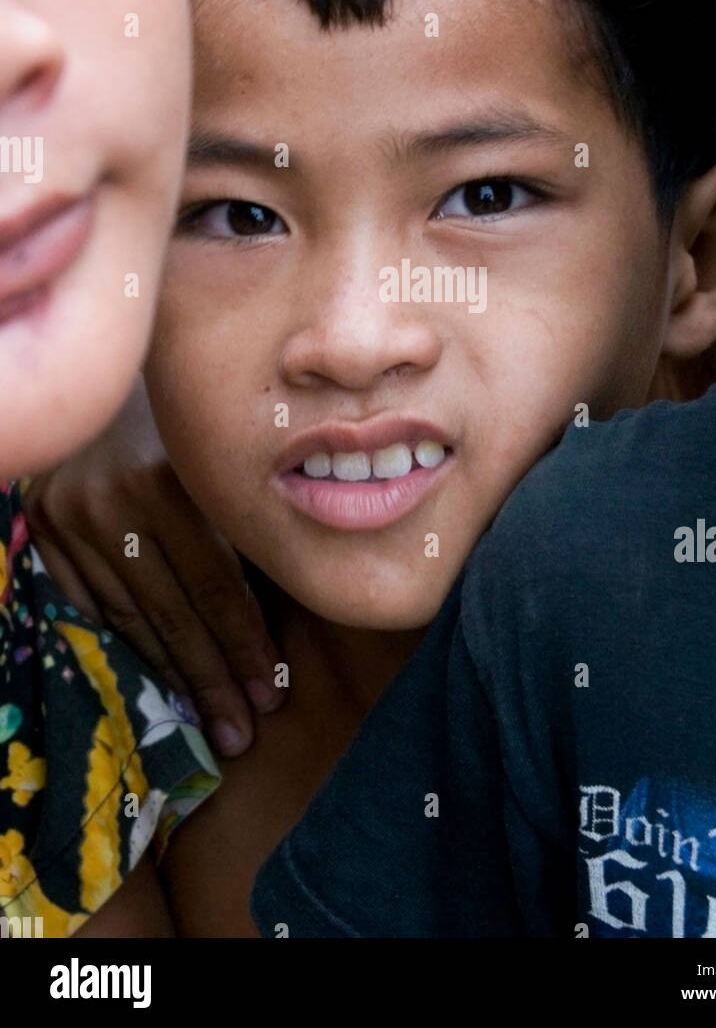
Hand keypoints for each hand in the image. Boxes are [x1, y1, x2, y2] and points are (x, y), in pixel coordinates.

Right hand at [24, 378, 285, 757]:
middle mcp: (110, 503)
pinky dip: (123, 645)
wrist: (108, 374)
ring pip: (128, 618)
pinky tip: (153, 682)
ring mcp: (68, 519)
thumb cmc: (188, 421)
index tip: (273, 694)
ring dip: (171, 677)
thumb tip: (282, 620)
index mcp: (166, 482)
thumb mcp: (221, 463)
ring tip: (208, 724)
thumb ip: (241, 529)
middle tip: (242, 733)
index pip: (214, 587)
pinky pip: (89, 605)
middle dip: (213, 679)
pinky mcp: (42, 530)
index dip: (245, 646)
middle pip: (172, 613)